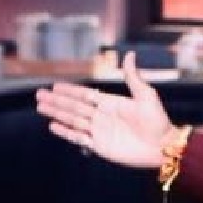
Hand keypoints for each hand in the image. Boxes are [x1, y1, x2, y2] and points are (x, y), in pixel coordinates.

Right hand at [35, 52, 178, 168]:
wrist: (164, 147)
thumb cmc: (158, 121)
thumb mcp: (146, 96)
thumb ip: (133, 77)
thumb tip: (130, 54)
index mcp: (111, 103)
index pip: (84, 95)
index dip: (69, 91)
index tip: (54, 86)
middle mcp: (102, 117)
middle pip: (74, 107)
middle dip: (56, 101)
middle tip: (39, 95)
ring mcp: (100, 132)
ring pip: (72, 120)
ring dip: (56, 113)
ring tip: (41, 107)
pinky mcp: (101, 146)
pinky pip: (79, 138)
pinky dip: (66, 132)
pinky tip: (53, 126)